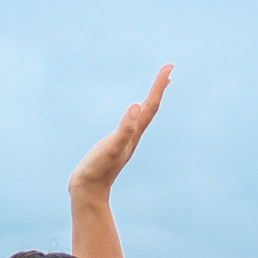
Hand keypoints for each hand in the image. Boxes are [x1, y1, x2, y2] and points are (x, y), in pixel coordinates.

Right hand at [69, 64, 171, 199]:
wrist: (88, 191)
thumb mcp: (111, 147)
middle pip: (150, 109)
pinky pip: (129, 125)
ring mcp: (124, 142)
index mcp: (134, 133)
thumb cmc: (98, 170)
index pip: (151, 105)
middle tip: (168, 71)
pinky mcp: (114, 146)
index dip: (159, 85)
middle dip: (159, 89)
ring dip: (150, 102)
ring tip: (155, 90)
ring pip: (141, 117)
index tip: (169, 66)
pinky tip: (131, 115)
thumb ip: (125, 129)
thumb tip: (136, 106)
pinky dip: (134, 115)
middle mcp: (133, 136)